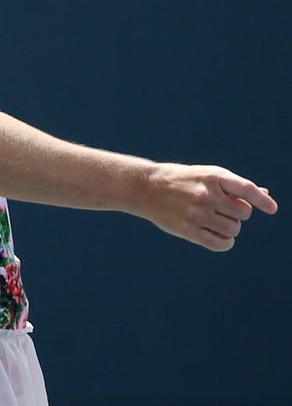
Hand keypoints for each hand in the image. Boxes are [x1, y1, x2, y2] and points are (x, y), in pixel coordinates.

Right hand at [144, 163, 277, 250]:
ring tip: (217, 221)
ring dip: (230, 228)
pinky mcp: (188, 230)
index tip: (272, 208)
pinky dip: (225, 242)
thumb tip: (265, 194)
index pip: (246, 189)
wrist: (146, 187)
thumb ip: (234, 186)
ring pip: (233, 229)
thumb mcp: (207, 175)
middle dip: (238, 213)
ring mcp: (197, 213)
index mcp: (213, 177)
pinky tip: (218, 236)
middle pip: (243, 213)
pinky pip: (220, 244)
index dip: (262, 200)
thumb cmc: (182, 180)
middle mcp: (206, 194)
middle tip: (222, 209)